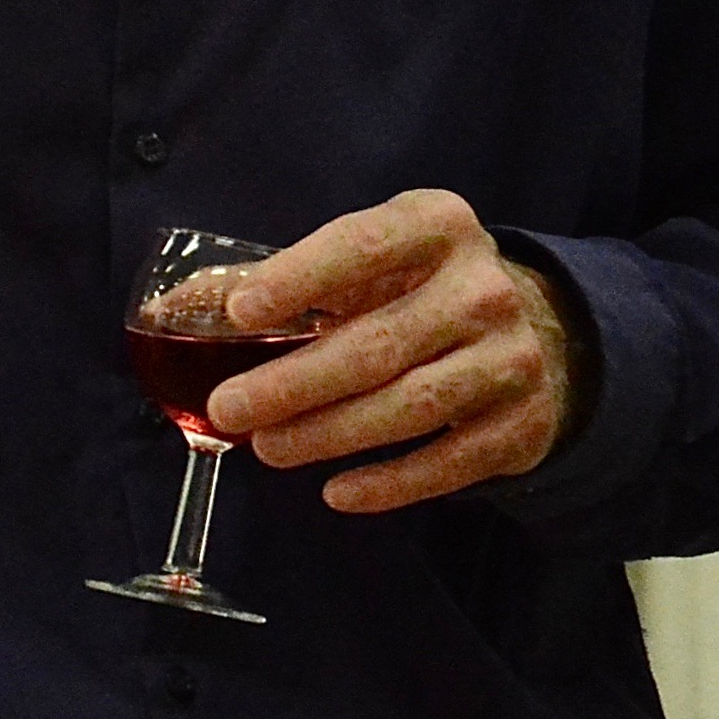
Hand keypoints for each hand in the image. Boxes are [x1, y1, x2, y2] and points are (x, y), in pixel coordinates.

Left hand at [207, 190, 592, 512]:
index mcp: (440, 226)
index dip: (301, 277)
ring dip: (329, 433)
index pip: (364, 247)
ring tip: (267, 448)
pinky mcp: (520, 425)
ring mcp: (510, 358)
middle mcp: (484, 287)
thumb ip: (283, 279)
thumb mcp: (371, 260)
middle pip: (379, 343)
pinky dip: (387, 484)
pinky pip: (446, 464)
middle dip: (294, 382)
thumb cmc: (423, 289)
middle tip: (230, 408)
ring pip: (410, 406)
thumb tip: (178, 306)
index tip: (240, 311)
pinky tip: (335, 491)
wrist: (540, 332)